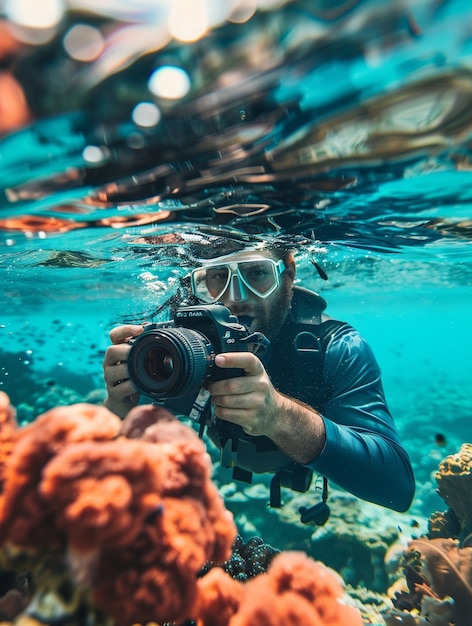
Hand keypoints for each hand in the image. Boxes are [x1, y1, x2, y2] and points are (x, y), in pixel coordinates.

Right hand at [103, 324, 143, 417]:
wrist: (126, 403)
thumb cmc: (136, 378)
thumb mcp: (141, 362)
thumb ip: (147, 349)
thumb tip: (164, 335)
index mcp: (118, 351)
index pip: (115, 335)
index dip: (125, 330)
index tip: (140, 329)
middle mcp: (110, 363)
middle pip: (111, 351)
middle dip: (126, 351)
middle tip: (140, 353)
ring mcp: (109, 378)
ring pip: (115, 370)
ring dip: (130, 370)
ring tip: (141, 372)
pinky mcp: (113, 393)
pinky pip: (121, 388)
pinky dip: (132, 386)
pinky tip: (140, 386)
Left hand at [208, 352, 325, 463]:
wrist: (275, 414)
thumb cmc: (258, 391)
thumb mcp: (253, 376)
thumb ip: (237, 369)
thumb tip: (212, 367)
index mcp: (259, 371)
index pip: (248, 360)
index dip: (232, 359)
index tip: (218, 359)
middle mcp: (261, 386)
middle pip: (231, 385)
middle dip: (215, 387)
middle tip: (211, 388)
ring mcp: (258, 403)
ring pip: (226, 401)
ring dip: (216, 400)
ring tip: (216, 398)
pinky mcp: (251, 418)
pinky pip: (226, 414)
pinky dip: (218, 410)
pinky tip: (221, 408)